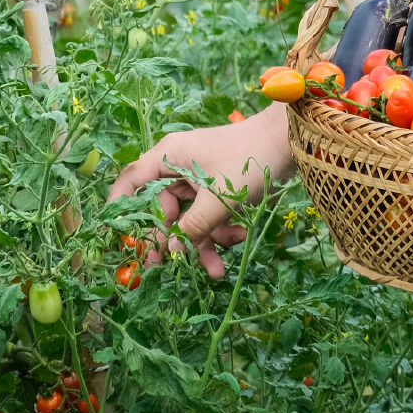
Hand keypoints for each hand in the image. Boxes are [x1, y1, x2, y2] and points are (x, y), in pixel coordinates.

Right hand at [108, 104, 294, 277]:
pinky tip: (237, 241)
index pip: (132, 182)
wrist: (290, 141)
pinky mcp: (220, 187)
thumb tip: (172, 251)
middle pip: (162, 209)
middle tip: (167, 268)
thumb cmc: (250, 159)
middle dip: (172, 239)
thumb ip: (194, 226)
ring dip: (202, 242)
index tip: (121, 238)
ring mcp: (200, 177)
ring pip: (189, 216)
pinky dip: (220, 230)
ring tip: (216, 271)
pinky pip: (210, 213)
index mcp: (169, 158)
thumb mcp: (220, 196)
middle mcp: (179, 166)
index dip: (122, 209)